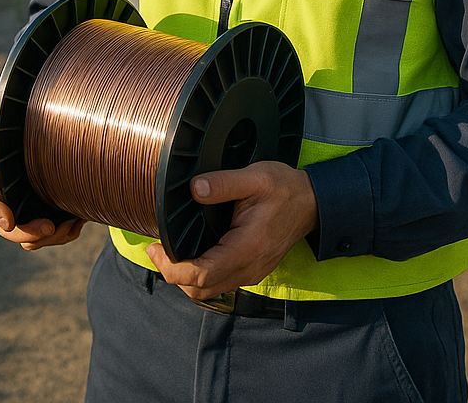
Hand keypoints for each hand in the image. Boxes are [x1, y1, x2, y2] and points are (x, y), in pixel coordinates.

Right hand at [0, 106, 86, 249]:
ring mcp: (30, 214)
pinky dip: (66, 233)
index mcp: (2, 179)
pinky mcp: (48, 222)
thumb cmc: (37, 136)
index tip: (8, 221)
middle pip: (9, 229)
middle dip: (27, 232)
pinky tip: (80, 218)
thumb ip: (1, 122)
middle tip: (51, 227)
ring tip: (75, 219)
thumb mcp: (23, 128)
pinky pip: (52, 239)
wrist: (72, 148)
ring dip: (52, 235)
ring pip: (31, 240)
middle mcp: (12, 201)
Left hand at [146, 161, 318, 299]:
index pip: (200, 274)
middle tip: (156, 249)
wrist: (313, 202)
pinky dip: (200, 276)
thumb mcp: (256, 176)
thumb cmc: (286, 188)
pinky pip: (219, 283)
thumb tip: (194, 188)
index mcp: (246, 248)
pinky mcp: (252, 271)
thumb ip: (223, 182)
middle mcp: (248, 269)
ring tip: (169, 252)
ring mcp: (251, 273)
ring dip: (185, 278)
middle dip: (172, 274)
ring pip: (208, 290)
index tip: (154, 248)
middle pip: (199, 289)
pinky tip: (192, 254)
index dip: (171, 267)